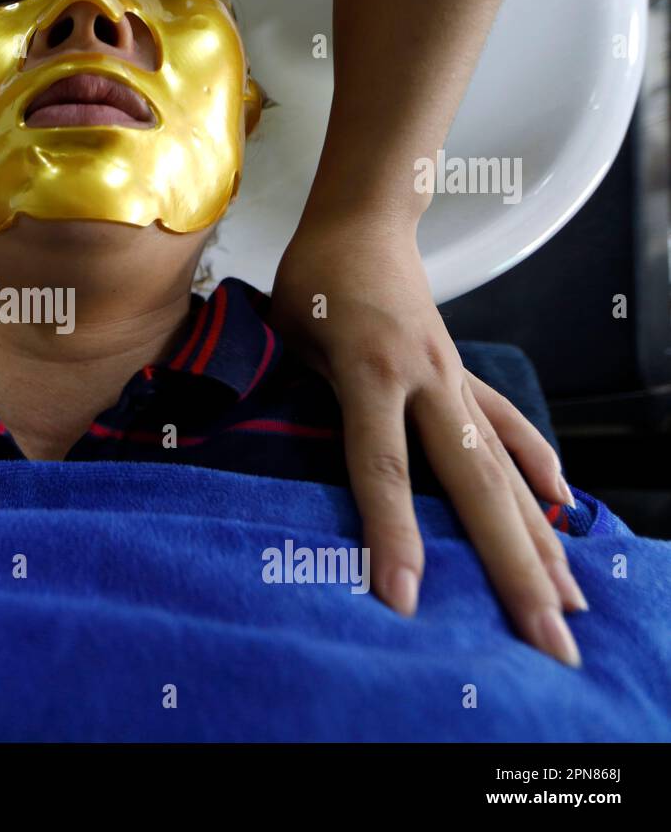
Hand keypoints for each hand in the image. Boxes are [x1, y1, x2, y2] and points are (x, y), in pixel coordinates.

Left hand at [270, 215, 586, 666]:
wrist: (362, 219)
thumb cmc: (311, 277)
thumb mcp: (286, 331)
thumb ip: (296, 395)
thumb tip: (291, 466)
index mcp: (369, 371)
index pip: (382, 468)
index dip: (393, 534)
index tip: (405, 598)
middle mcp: (425, 380)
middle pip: (473, 484)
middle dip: (510, 566)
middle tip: (545, 637)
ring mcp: (453, 378)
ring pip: (504, 467)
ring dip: (537, 535)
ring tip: (569, 600)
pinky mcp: (461, 375)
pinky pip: (506, 426)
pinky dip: (535, 464)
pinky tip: (560, 504)